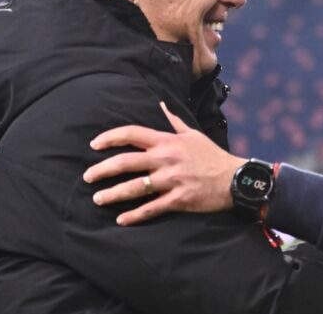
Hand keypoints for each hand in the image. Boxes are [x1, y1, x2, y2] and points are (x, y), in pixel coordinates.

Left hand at [83, 102, 245, 224]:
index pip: (132, 134)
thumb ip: (173, 121)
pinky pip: (151, 208)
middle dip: (102, 170)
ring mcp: (172, 180)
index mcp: (168, 141)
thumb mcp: (193, 134)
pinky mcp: (179, 199)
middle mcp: (166, 159)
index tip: (94, 145)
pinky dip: (134, 215)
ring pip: (134, 187)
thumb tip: (161, 103)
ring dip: (113, 194)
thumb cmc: (212, 156)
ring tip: (98, 199)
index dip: (110, 138)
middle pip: (126, 162)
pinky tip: (121, 219)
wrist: (234, 179)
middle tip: (87, 177)